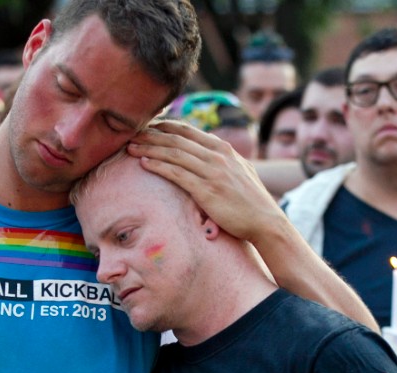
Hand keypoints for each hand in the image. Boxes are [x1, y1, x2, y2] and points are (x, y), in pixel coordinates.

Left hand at [127, 120, 283, 243]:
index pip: (188, 131)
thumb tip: (210, 153)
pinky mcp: (207, 190)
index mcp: (224, 149)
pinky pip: (177, 174)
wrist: (265, 221)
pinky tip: (144, 164)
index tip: (147, 127)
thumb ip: (223, 160)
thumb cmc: (251, 200)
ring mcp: (212, 172)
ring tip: (131, 148)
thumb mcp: (240, 170)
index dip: (164, 127)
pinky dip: (159, 166)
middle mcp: (217, 156)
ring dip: (150, 149)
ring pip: (174, 154)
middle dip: (151, 135)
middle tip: (131, 134)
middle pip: (177, 139)